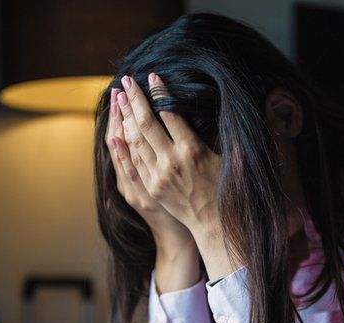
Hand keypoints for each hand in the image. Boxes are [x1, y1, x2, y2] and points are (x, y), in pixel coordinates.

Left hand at [116, 74, 239, 280]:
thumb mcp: (228, 158)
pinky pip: (131, 163)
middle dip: (135, 99)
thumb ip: (218, 132)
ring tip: (119, 98)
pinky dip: (121, 146)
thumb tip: (224, 106)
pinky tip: (115, 131)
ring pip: (134, 141)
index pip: (171, 114)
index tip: (153, 76)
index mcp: (193, 150)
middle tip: (126, 79)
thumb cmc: (225, 189)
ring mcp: (157, 177)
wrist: (214, 224)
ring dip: (124, 117)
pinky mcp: (150, 188)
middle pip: (146, 124)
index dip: (160, 93)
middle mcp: (171, 162)